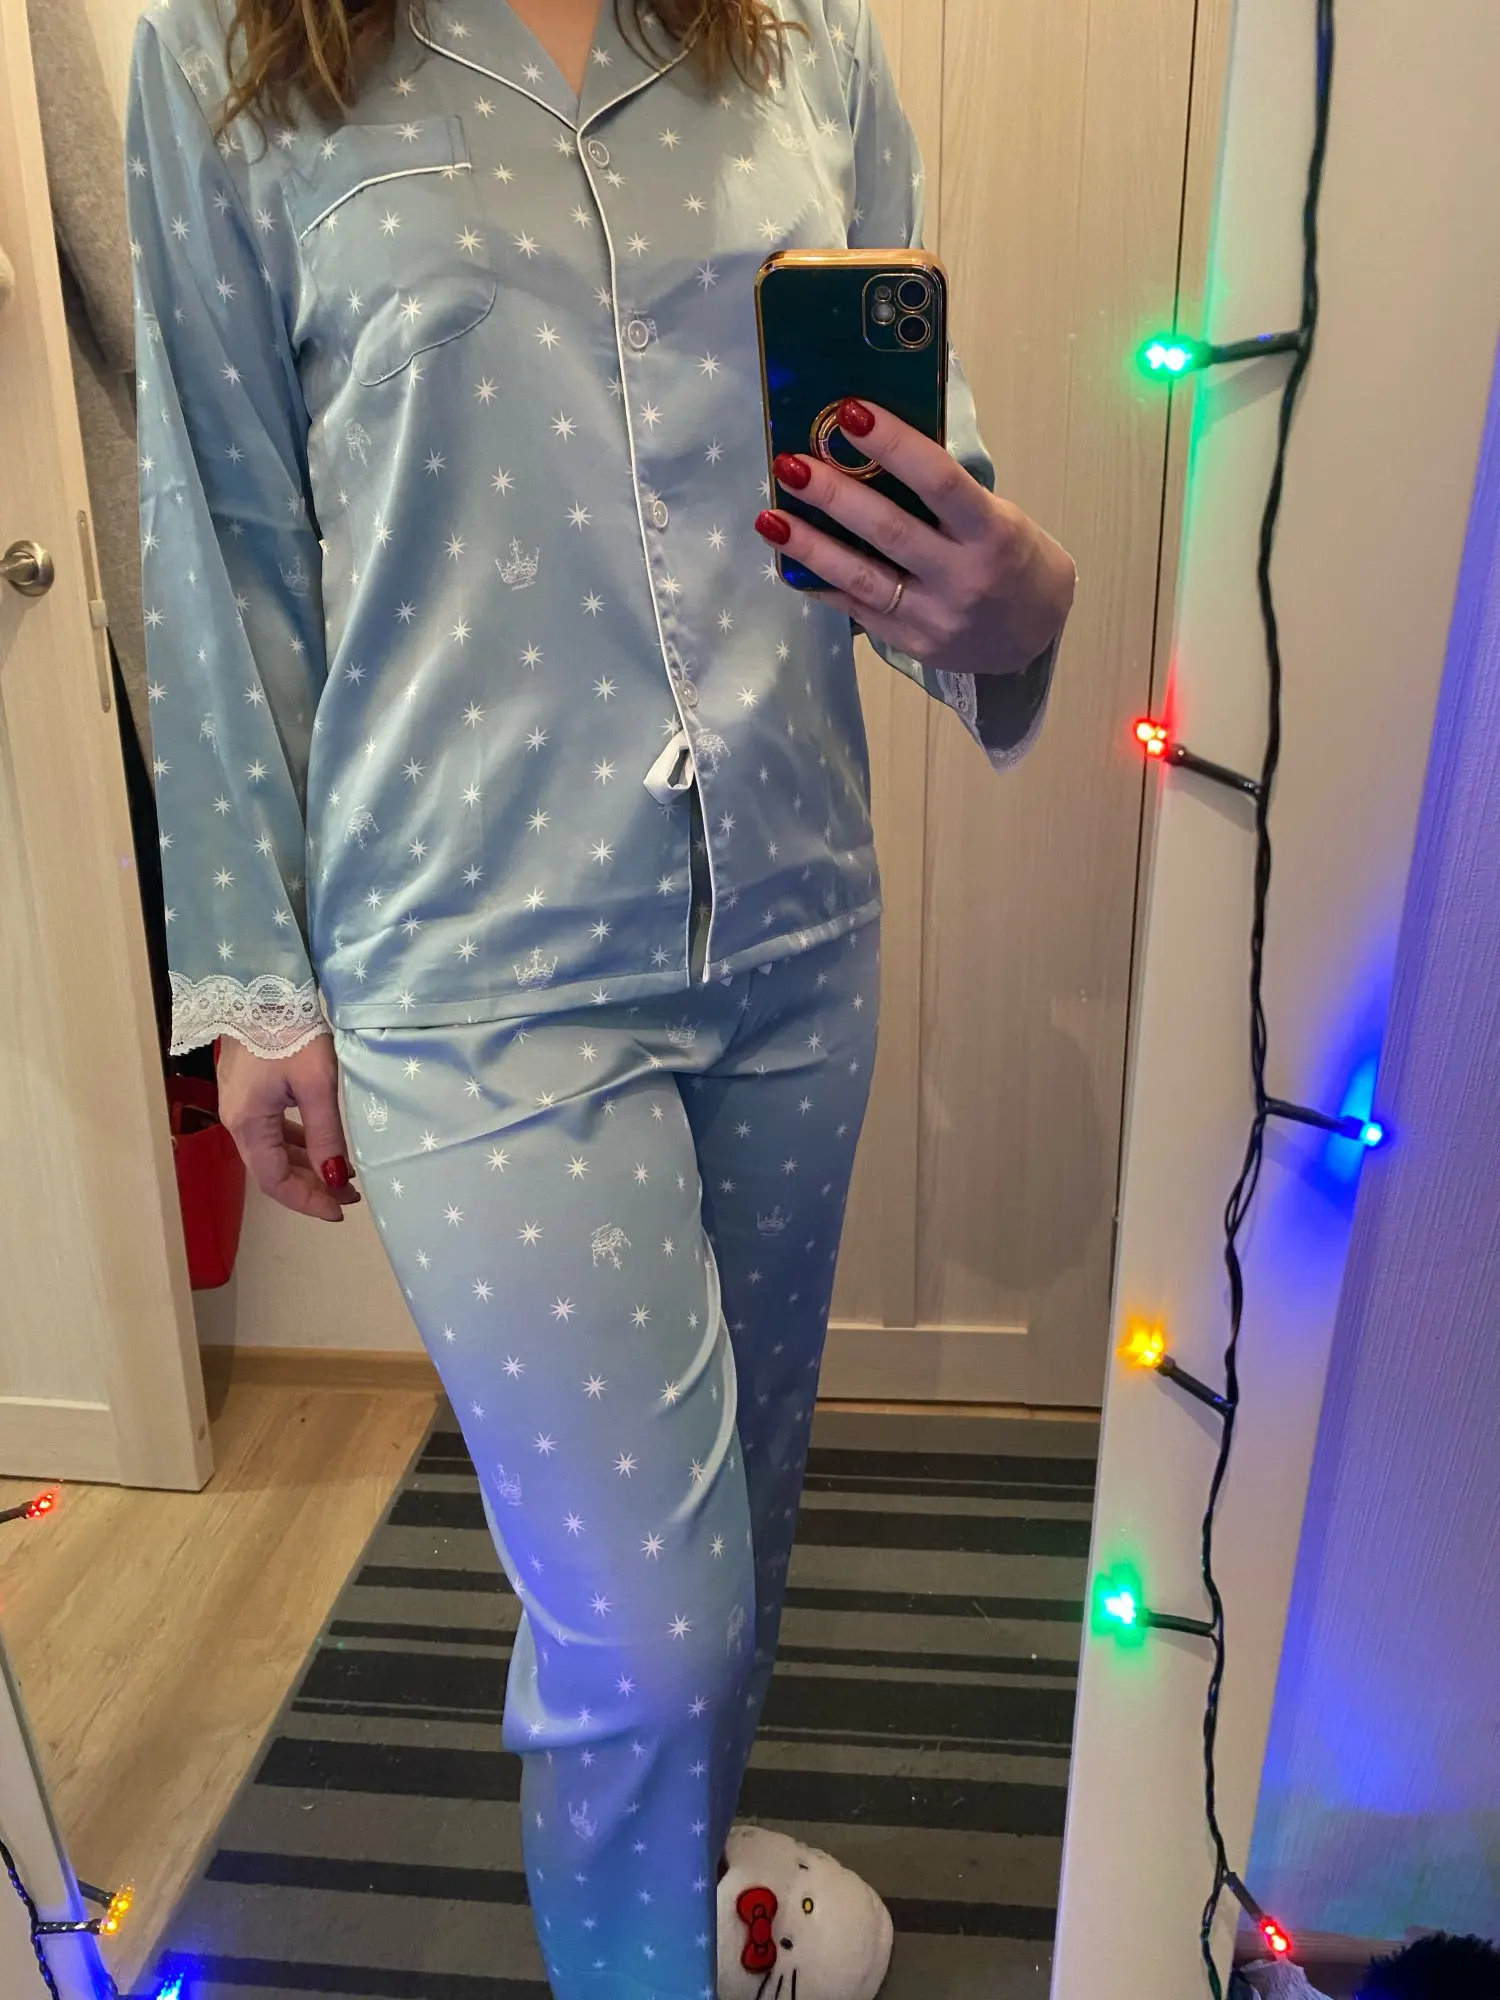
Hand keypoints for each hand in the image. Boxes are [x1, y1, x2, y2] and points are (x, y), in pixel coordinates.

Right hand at [216, 1031, 359, 1222]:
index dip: (307, 1201)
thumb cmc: (291, 1031)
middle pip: (272, 1169)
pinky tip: (323, 1145)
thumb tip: (333, 1178)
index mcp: (247, 1124)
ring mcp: (241, 1104)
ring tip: (343, 1174)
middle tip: (350, 1194)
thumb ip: (325, 1134)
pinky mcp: (251, 1089)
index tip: (341, 1210)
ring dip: (306, 1165)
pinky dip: (298, 1143)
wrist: (262, 984)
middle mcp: (237, 1120)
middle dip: (311, 1186)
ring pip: (273, 1150)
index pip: (274, 1181)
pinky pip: (273, 1129)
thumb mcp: (317, 1084)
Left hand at [755, 398, 1075, 678]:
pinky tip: (787, 561)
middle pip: (889, 530)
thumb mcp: (997, 517)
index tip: (850, 412)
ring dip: (811, 546)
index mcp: (991, 533)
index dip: (894, 445)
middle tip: (791, 464)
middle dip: (835, 494)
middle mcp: (962, 577)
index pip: (939, 482)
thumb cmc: (1010, 557)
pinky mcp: (909, 642)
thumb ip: (944, 494)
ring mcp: (933, 617)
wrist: (1033, 637)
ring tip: (770, 518)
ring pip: (862, 578)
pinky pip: (856, 609)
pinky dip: (820, 583)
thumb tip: (871, 450)